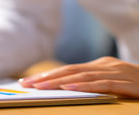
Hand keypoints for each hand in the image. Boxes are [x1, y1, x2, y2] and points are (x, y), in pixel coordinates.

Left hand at [19, 57, 138, 97]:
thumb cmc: (138, 87)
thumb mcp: (113, 84)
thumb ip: (94, 84)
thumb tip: (67, 89)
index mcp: (100, 65)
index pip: (68, 70)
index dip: (47, 75)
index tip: (28, 82)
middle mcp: (106, 65)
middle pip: (70, 71)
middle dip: (46, 78)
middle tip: (27, 84)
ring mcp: (117, 72)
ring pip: (82, 76)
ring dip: (58, 81)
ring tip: (41, 87)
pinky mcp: (127, 83)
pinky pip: (102, 84)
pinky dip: (84, 86)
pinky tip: (68, 88)